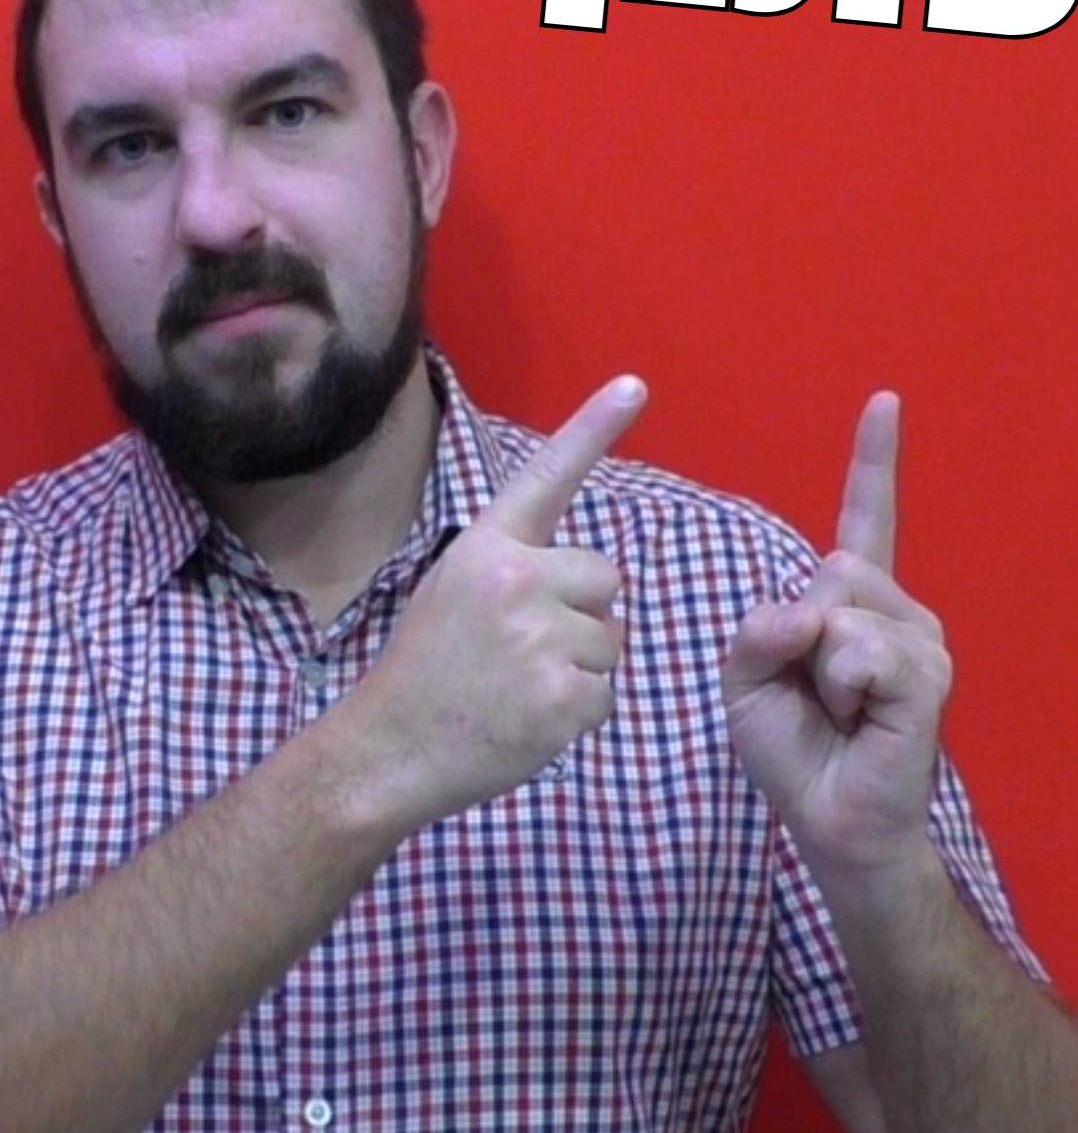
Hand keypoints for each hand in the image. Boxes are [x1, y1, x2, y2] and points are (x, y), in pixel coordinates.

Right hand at [345, 374, 647, 832]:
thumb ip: (510, 567)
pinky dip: (577, 714)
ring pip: (610, 639)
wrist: (388, 749)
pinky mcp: (565, 695)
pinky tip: (528, 720)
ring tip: (518, 688)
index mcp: (486, 547)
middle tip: (522, 650)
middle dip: (580, 612)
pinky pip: (606, 694)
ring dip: (579, 666)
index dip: (595, 427)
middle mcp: (518, 579)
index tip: (636, 384)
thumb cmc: (423, 672)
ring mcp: (543, 638)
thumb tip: (576, 576)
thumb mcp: (450, 591)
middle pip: (604, 576)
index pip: (548, 475)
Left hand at [721, 393, 953, 879]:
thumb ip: (758, 628)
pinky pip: (861, 646)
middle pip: (831, 565)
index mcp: (853, 602)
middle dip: (796, 632)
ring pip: (842, 604)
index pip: (866, 518)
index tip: (884, 400)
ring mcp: (920, 639)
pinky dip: (840, 682)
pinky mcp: (927, 675)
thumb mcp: (746, 678)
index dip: (874, 461)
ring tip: (838, 710)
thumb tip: (810, 610)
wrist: (829, 819)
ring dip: (816, 667)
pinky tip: (858, 716)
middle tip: (813, 692)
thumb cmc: (792, 748)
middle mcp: (896, 609)